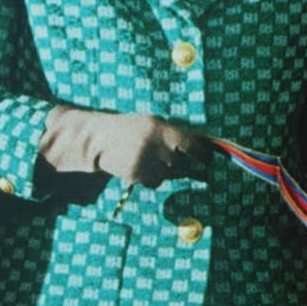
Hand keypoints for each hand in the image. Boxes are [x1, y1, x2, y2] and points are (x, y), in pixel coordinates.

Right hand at [41, 106, 205, 187]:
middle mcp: (156, 146)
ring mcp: (147, 162)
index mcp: (162, 129)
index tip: (207, 159)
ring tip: (147, 157)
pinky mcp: (138, 176)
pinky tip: (139, 166)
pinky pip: (156, 182)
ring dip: (164, 169)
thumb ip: (174, 133)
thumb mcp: (152, 123)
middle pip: (181, 162)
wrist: (99, 139)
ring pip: (169, 174)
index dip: (202, 153)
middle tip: (164, 154)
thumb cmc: (129, 128)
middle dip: (177, 161)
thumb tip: (202, 146)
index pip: (192, 144)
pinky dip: (152, 177)